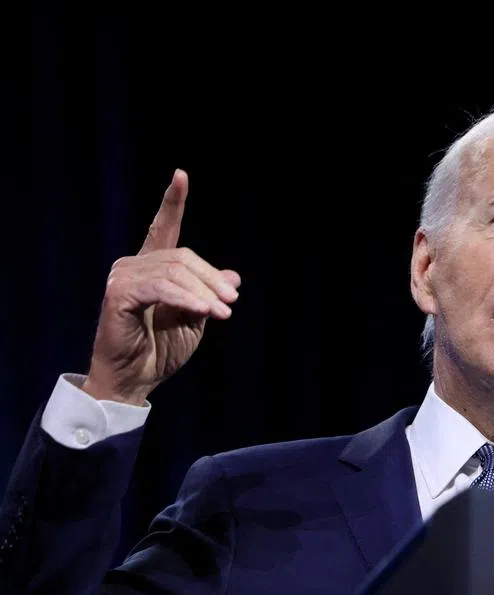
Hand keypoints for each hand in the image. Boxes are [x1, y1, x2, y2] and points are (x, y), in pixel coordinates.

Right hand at [82, 170, 240, 405]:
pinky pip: (160, 288)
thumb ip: (209, 293)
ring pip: (175, 271)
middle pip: (183, 256)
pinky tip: (203, 311)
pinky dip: (186, 298)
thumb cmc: (162, 349)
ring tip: (223, 312)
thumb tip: (232, 276)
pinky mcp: (118, 295)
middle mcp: (133, 265)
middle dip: (212, 278)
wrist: (136, 378)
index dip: (172, 202)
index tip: (181, 175)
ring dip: (204, 292)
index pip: (162, 227)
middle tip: (232, 302)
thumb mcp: (196, 317)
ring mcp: (122, 277)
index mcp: (152, 267)